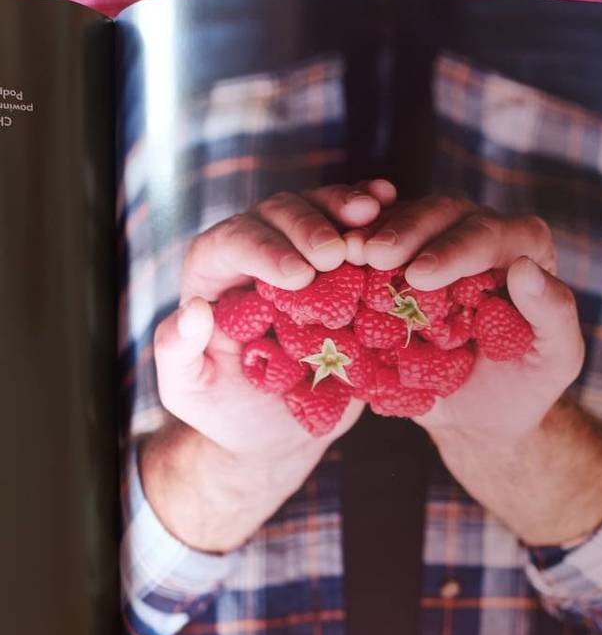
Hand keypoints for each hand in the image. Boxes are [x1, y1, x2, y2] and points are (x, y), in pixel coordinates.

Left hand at [141, 180, 395, 551]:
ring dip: (343, 207)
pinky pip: (354, 228)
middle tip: (338, 254)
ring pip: (317, 209)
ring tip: (373, 215)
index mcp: (214, 275)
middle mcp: (257, 252)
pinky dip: (373, 214)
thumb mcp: (189, 390)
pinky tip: (391, 203)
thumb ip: (177, 350)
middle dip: (309, 226)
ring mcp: (303, 254)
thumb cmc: (226, 409)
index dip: (264, 250)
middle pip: (277, 214)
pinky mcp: (342, 267)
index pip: (231, 243)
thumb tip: (194, 307)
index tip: (300, 276)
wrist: (278, 430)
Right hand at [361, 198, 601, 544]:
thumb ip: (555, 315)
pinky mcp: (399, 265)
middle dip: (408, 231)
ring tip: (346, 254)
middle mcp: (478, 238)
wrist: (476, 415)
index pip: (493, 234)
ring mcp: (435, 247)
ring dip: (375, 234)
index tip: (421, 275)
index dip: (457, 248)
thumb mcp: (555, 361)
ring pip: (407, 219)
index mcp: (523, 251)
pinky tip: (332, 261)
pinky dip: (354, 249)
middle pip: (446, 213)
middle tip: (374, 256)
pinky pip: (375, 243)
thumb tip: (526, 266)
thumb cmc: (522, 388)